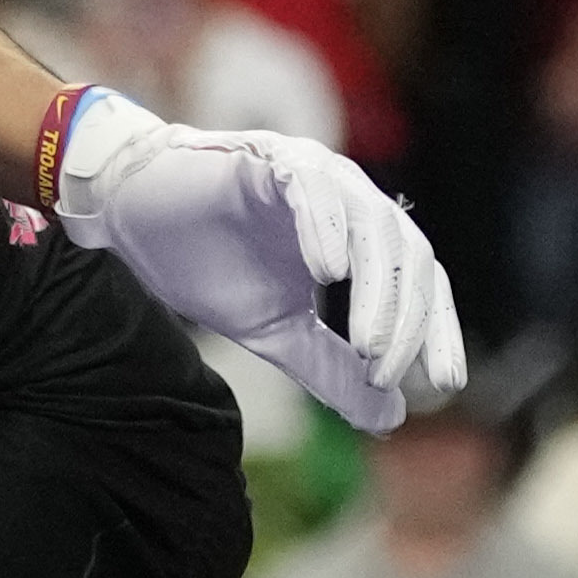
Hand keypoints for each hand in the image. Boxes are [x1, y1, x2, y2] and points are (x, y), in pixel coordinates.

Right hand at [49, 98, 463, 428]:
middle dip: (406, 320)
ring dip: (375, 289)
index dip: (437, 333)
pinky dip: (325, 227)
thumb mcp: (278, 334)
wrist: (134, 219)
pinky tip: (326, 272)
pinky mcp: (271, 159)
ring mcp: (315, 174)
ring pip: (371, 225)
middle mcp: (350, 201)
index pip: (421, 284)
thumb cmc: (208, 265)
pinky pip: (312, 188)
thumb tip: (392, 418)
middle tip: (386, 372)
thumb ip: (332, 369)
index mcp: (360, 240)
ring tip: (367, 345)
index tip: (442, 387)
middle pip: (406, 257)